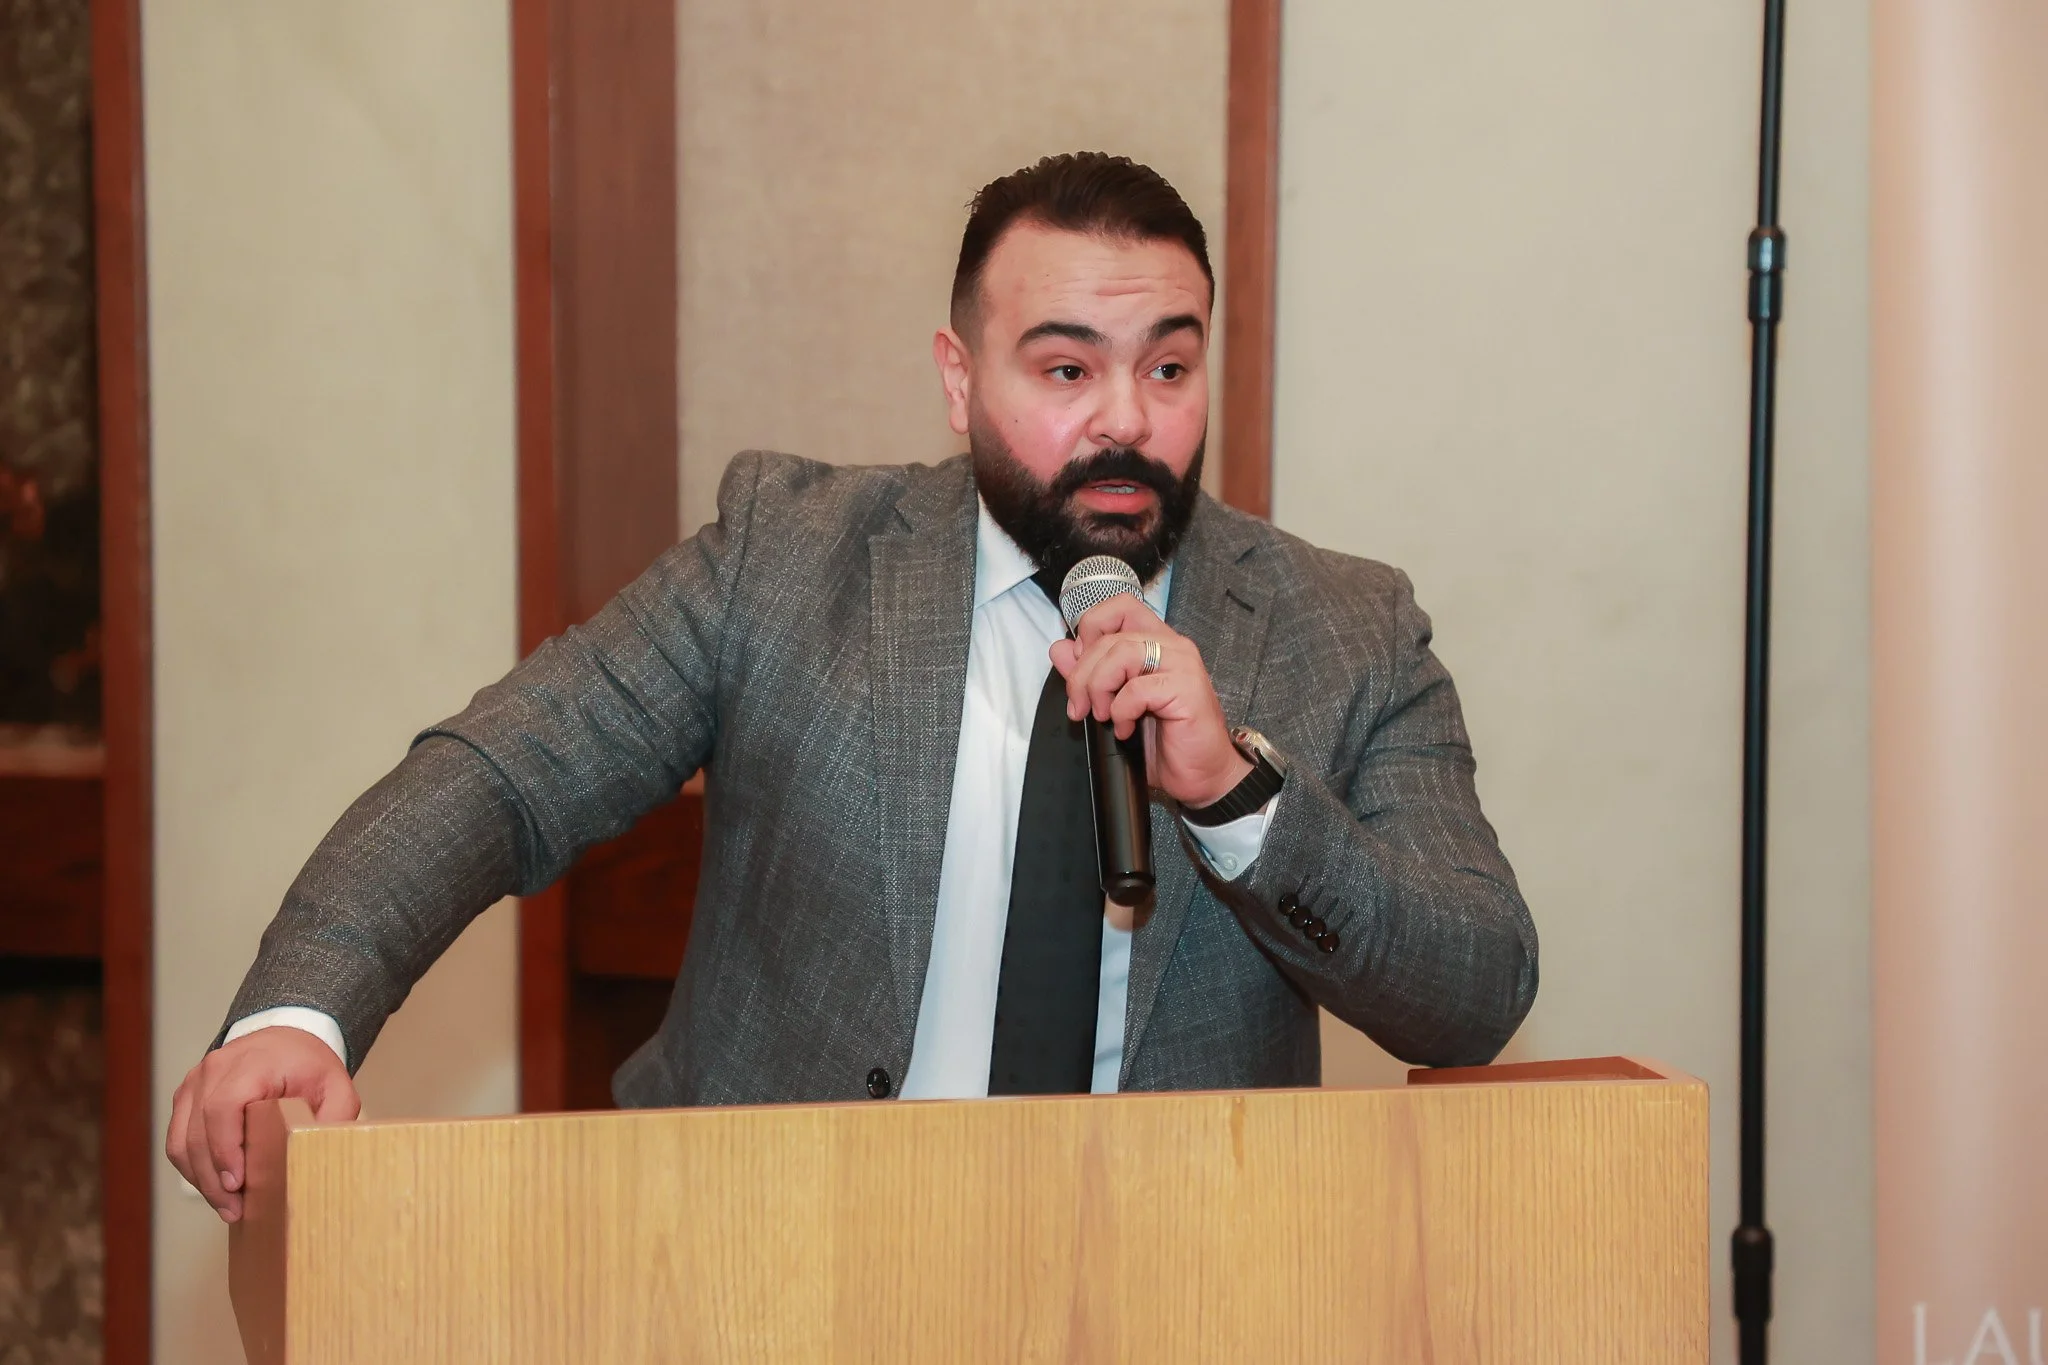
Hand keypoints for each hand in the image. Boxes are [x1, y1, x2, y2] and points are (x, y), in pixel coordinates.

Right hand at [166, 1026, 359, 1222]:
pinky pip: (177, 1140)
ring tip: (226, 1207)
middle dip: (213, 1177)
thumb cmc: (308, 1064)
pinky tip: (214, 1188)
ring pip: (180, 1141)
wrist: (286, 1038)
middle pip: (198, 1131)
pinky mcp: (186, 1099)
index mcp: (250, 1063)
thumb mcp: (336, 1085)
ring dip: (200, 1179)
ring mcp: (194, 1084)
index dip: (225, 1149)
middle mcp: (213, 1070)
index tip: (238, 1183)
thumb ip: (336, 1115)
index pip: (222, 1107)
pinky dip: (193, 1168)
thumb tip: (323, 1151)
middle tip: (233, 1209)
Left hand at [1049, 594, 1251, 809]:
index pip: (1119, 607)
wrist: (1201, 774)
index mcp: (1156, 642)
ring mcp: (1182, 664)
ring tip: (1103, 715)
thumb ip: (1089, 673)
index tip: (1080, 666)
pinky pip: (1137, 688)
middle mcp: (1172, 646)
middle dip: (1082, 674)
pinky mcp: (1187, 688)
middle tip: (1081, 707)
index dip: (1091, 629)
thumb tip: (1060, 649)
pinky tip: (1126, 728)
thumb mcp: (1114, 704)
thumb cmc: (1165, 741)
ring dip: (1099, 688)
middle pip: (1110, 635)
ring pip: (1121, 653)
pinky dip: (1121, 711)